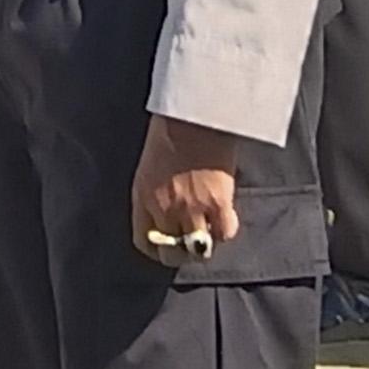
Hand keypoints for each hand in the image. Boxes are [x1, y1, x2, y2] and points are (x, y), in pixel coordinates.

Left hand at [126, 114, 244, 263]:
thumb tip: (169, 212)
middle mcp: (164, 208)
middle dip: (182, 254)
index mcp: (142, 196)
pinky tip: (226, 217)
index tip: (166, 248)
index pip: (143, 241)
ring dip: (205, 245)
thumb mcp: (152, 164)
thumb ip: (157, 191)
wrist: (195, 114)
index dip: (157, 249)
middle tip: (192, 244)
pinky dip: (226, 229)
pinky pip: (224, 233)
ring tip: (211, 233)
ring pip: (199, 249)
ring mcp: (191, 208)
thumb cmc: (172, 129)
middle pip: (171, 254)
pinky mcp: (218, 204)